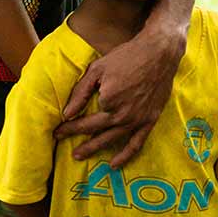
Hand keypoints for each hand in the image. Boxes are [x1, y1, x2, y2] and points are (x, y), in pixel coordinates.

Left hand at [55, 22, 186, 168]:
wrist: (159, 53)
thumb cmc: (127, 56)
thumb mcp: (98, 69)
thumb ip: (81, 92)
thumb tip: (67, 113)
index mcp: (108, 101)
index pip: (85, 119)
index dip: (69, 126)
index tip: (58, 130)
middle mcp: (123, 115)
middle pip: (96, 132)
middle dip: (77, 139)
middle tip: (63, 144)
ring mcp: (138, 120)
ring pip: (113, 140)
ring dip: (95, 149)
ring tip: (80, 155)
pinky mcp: (150, 120)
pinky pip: (136, 143)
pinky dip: (125, 155)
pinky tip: (114, 164)